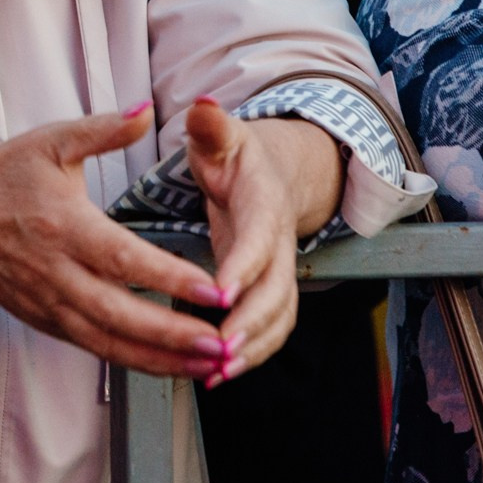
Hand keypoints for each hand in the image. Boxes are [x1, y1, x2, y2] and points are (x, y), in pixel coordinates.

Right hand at [0, 106, 235, 377]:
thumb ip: (104, 129)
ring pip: (109, 343)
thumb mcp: (52, 141)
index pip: (123, 260)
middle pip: (120, 315)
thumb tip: (148, 110)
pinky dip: (135, 362)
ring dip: (161, 359)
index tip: (213, 291)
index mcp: (64, 227)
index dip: (169, 279)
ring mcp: (50, 304)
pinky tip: (173, 366)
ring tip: (209, 365)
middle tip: (222, 343)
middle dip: (174, 335)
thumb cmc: (2, 176)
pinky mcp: (46, 321)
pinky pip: (96, 349)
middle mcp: (57, 274)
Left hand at [183, 102, 344, 383]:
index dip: (243, 266)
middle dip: (251, 323)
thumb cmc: (236, 156)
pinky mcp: (269, 291)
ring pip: (278, 317)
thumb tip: (203, 106)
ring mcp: (278, 270)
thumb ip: (211, 126)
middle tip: (222, 349)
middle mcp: (278, 242)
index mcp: (264, 204)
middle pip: (276, 290)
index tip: (221, 293)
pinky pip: (269, 329)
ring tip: (217, 374)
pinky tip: (217, 376)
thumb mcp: (222, 135)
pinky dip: (250, 355)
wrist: (272, 174)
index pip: (258, 239)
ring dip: (252, 349)